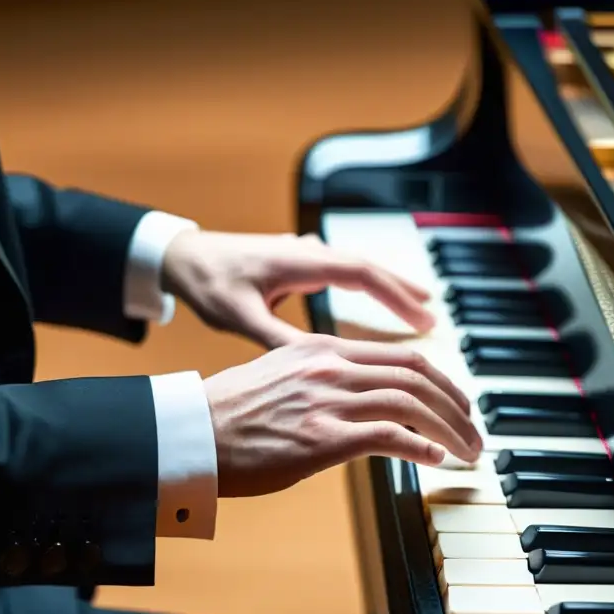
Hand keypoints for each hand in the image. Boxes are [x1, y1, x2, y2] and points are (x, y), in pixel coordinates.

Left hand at [162, 230, 435, 347]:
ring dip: (390, 286)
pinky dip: (369, 285)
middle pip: (370, 268)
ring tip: (420, 308)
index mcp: (300, 262)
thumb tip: (321, 361)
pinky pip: (346, 271)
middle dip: (403, 292)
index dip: (396, 297)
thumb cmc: (208, 284)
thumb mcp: (240, 316)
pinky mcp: (299, 261)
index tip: (423, 320)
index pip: (363, 275)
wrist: (180, 256)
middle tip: (433, 319)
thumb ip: (279, 337)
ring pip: (359, 268)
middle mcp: (309, 252)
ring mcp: (306, 254)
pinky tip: (379, 297)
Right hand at [203, 334, 481, 496]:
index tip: (456, 402)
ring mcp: (327, 401)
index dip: (440, 380)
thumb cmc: (227, 413)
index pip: (401, 356)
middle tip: (474, 429)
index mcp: (322, 348)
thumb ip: (321, 378)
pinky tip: (435, 459)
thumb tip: (357, 400)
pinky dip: (421, 447)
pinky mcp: (321, 439)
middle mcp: (330, 367)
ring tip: (467, 451)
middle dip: (456, 403)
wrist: (185, 432)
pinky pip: (389, 436)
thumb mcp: (278, 374)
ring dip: (449, 429)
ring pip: (411, 403)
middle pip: (417, 373)